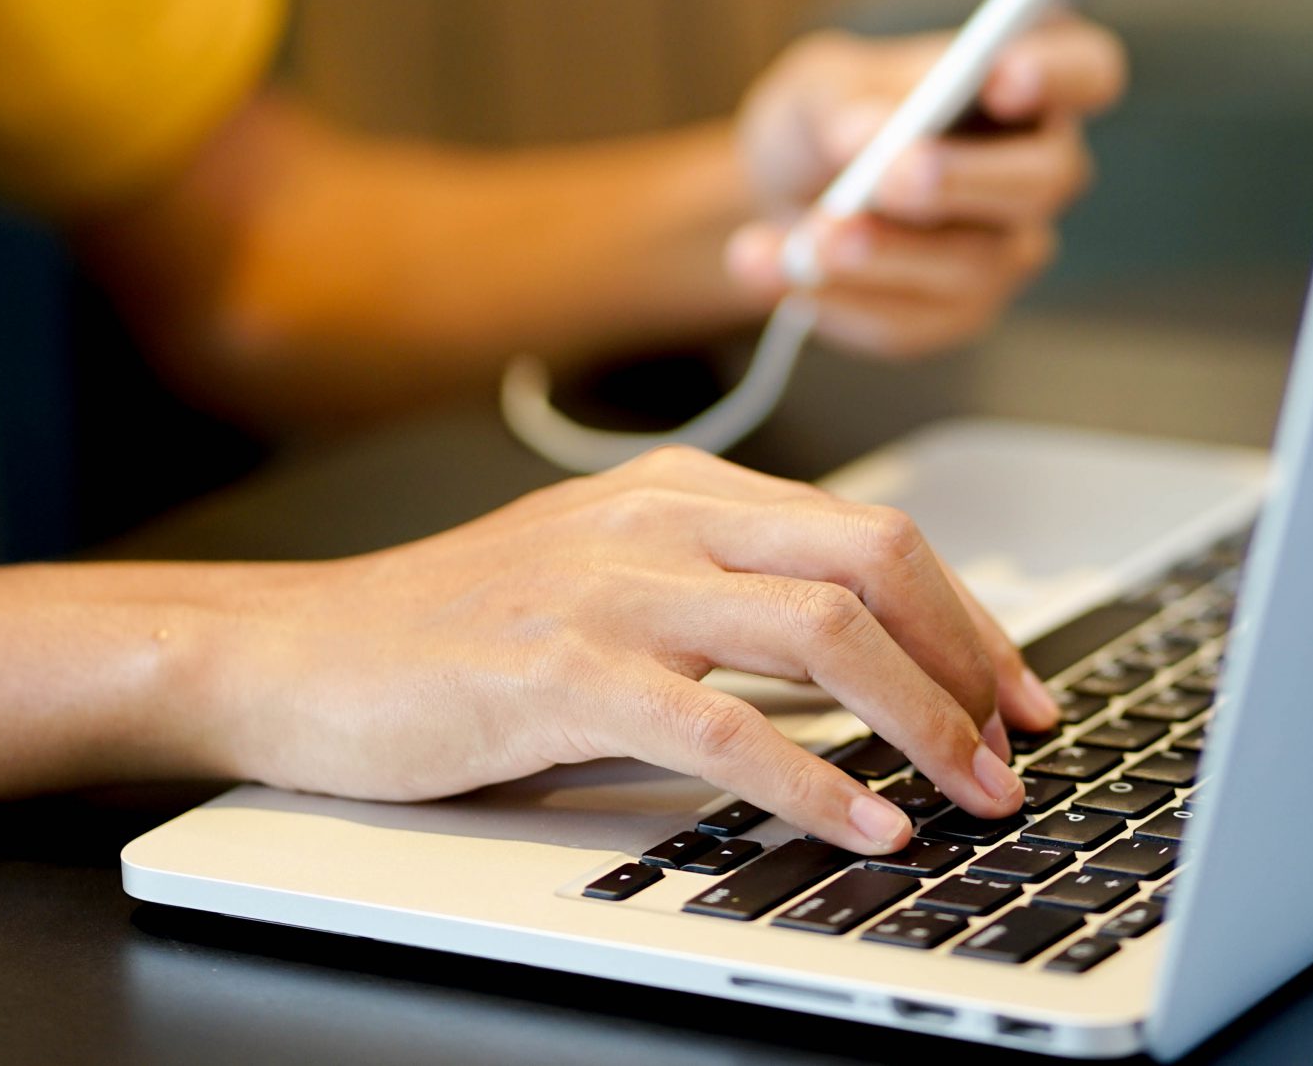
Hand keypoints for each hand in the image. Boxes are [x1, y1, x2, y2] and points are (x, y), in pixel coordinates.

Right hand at [201, 448, 1059, 853]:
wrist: (295, 651)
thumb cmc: (454, 630)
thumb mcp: (610, 574)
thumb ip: (725, 589)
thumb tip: (863, 651)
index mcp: (687, 489)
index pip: (873, 535)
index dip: (965, 617)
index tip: (1018, 689)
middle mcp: (663, 518)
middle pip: (875, 563)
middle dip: (971, 660)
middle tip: (1018, 743)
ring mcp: (613, 588)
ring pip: (822, 633)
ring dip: (922, 721)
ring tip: (969, 793)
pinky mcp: (561, 672)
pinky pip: (722, 726)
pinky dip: (812, 782)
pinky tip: (861, 823)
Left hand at [728, 16, 1126, 356]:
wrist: (785, 192)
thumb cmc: (829, 117)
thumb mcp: (818, 84)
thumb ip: (847, 98)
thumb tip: (866, 131)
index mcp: (1025, 80)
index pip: (1087, 71)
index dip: (1059, 74)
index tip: (1001, 75)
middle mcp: (1035, 167)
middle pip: (1045, 178)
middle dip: (965, 178)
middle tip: (891, 174)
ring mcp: (1006, 249)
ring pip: (976, 264)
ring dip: (884, 253)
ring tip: (805, 239)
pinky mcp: (956, 312)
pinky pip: (913, 320)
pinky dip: (836, 298)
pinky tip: (771, 269)